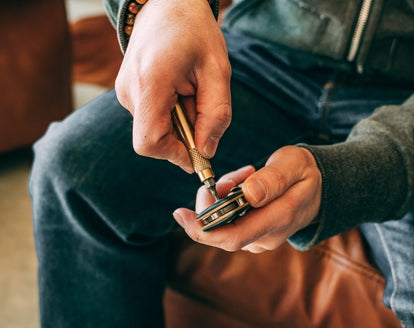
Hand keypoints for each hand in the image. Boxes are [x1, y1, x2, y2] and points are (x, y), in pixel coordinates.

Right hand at [115, 0, 231, 171]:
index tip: (197, 152)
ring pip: (153, 128)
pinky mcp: (127, 91)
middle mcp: (129, 91)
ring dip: (178, 121)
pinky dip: (170, 113)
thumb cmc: (194, 32)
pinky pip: (150, 116)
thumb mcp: (217, 71)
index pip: (150, 142)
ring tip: (189, 90)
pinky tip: (179, 88)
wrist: (166, 3)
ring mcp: (124, 92)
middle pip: (154, 139)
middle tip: (199, 104)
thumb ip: (216, 115)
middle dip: (182, 134)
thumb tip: (206, 151)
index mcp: (150, 84)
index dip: (174, 155)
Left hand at [173, 146, 321, 252]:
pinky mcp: (254, 234)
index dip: (203, 230)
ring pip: (224, 224)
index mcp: (279, 219)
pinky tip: (242, 184)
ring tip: (244, 174)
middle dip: (210, 205)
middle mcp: (267, 236)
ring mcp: (260, 238)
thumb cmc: (303, 172)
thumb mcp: (292, 165)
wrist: (317, 187)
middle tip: (220, 180)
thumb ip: (273, 180)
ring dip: (222, 197)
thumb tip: (248, 195)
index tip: (180, 214)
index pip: (234, 236)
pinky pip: (230, 221)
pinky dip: (227, 200)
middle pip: (221, 233)